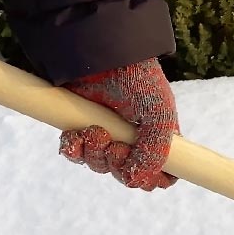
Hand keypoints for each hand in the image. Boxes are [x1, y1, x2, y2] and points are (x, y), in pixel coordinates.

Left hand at [60, 59, 178, 190]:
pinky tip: (76, 134)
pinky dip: (73, 148)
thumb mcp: (160, 116)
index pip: (160, 175)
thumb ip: (156, 152)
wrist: (101, 53)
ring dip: (95, 155)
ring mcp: (104, 134)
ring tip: (94, 131)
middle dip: (117, 164)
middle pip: (125, 174)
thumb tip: (136, 181)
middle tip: (113, 145)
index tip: (142, 173)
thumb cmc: (138, 80)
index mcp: (157, 138)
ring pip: (99, 165)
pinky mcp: (78, 126)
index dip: (151, 179)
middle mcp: (131, 140)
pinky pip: (75, 153)